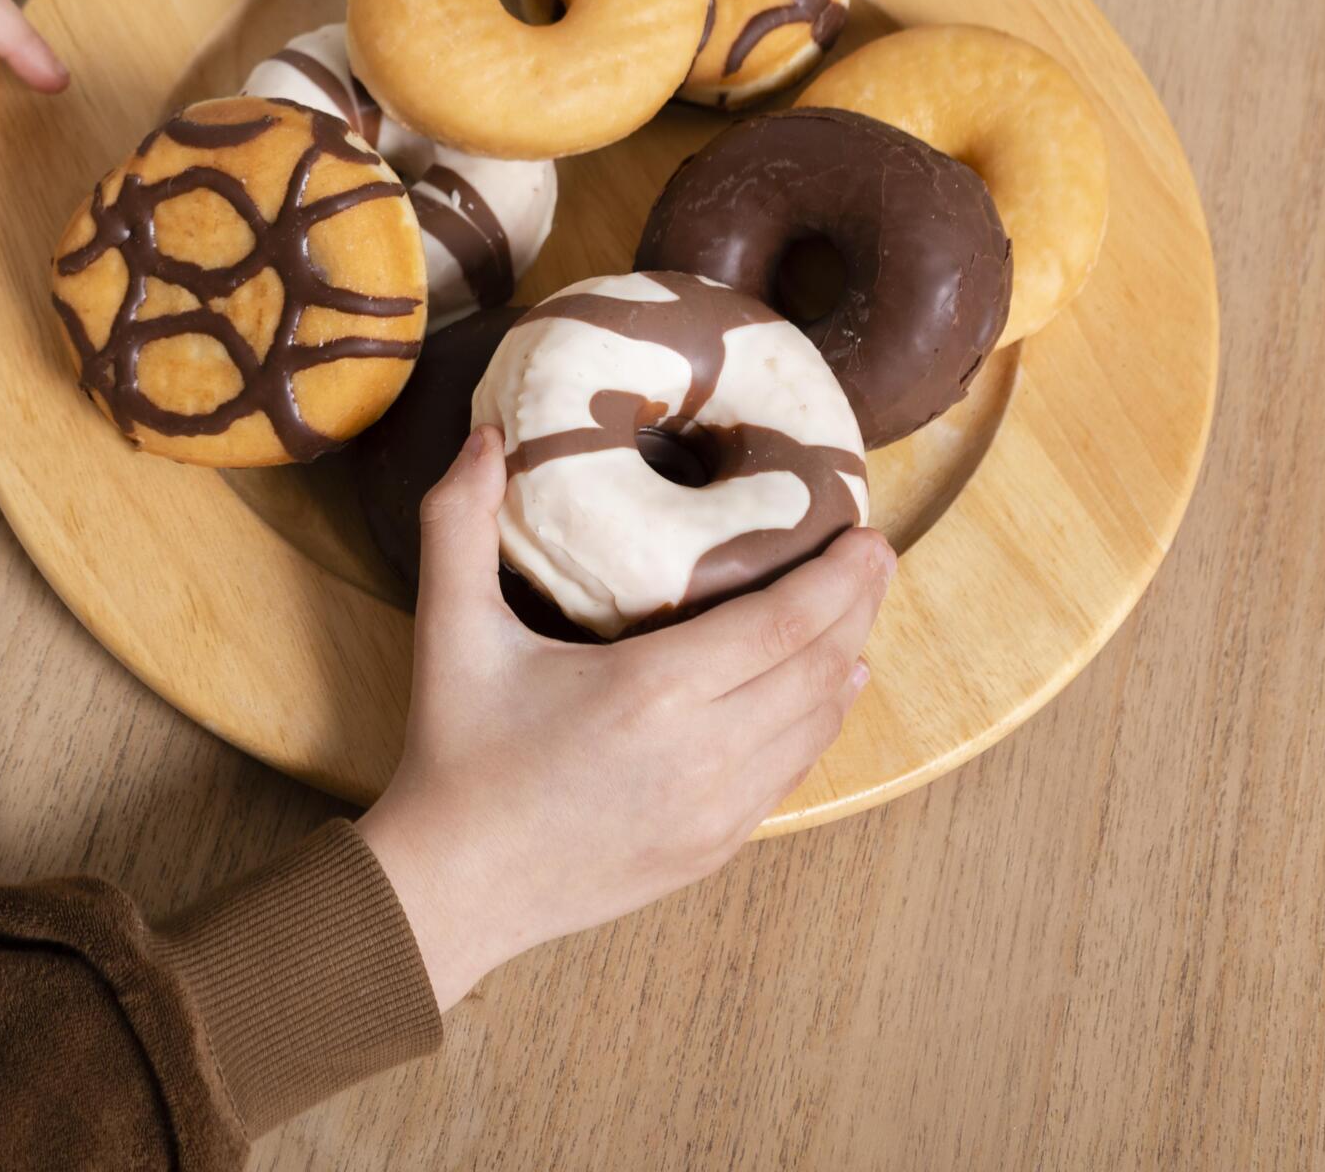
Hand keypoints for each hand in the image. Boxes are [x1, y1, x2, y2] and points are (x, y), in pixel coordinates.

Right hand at [357, 428, 892, 1008]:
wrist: (454, 888)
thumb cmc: (456, 751)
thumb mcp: (450, 628)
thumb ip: (457, 522)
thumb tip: (482, 436)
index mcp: (651, 692)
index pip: (783, 627)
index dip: (838, 578)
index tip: (865, 531)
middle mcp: (703, 754)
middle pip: (818, 670)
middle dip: (858, 606)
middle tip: (875, 553)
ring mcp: (716, 811)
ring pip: (816, 726)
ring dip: (846, 662)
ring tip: (857, 609)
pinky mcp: (714, 848)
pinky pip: (791, 774)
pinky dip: (820, 723)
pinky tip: (827, 692)